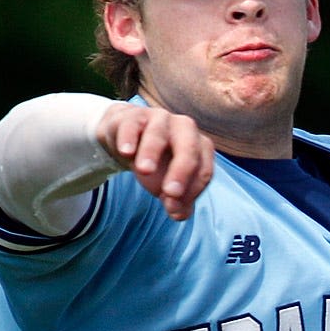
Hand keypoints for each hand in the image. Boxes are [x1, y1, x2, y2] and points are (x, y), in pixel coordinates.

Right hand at [98, 103, 215, 220]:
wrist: (128, 138)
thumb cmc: (158, 163)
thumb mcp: (168, 184)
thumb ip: (178, 202)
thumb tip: (179, 214)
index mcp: (199, 147)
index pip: (204, 170)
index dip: (192, 191)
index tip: (174, 208)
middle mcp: (184, 129)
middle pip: (190, 147)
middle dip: (182, 170)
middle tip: (171, 192)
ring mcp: (160, 119)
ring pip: (159, 132)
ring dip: (152, 151)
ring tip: (144, 170)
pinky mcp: (134, 116)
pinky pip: (132, 124)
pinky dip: (129, 137)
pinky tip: (126, 152)